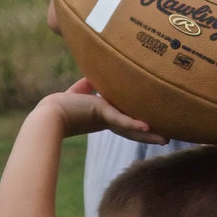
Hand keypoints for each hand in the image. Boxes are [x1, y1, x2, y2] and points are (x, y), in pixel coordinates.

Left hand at [38, 78, 168, 144]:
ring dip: (149, 135)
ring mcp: (107, 119)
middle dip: (150, 135)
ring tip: (166, 139)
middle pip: (133, 130)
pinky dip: (134, 124)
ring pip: (132, 129)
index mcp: (106, 117)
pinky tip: (148, 127)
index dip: (140, 125)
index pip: (127, 122)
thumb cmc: (60, 104)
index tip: (154, 127)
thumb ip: (88, 85)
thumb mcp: (80, 92)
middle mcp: (108, 120)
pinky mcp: (102, 113)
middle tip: (168, 139)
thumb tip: (92, 76)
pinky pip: (121, 119)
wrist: (49, 113)